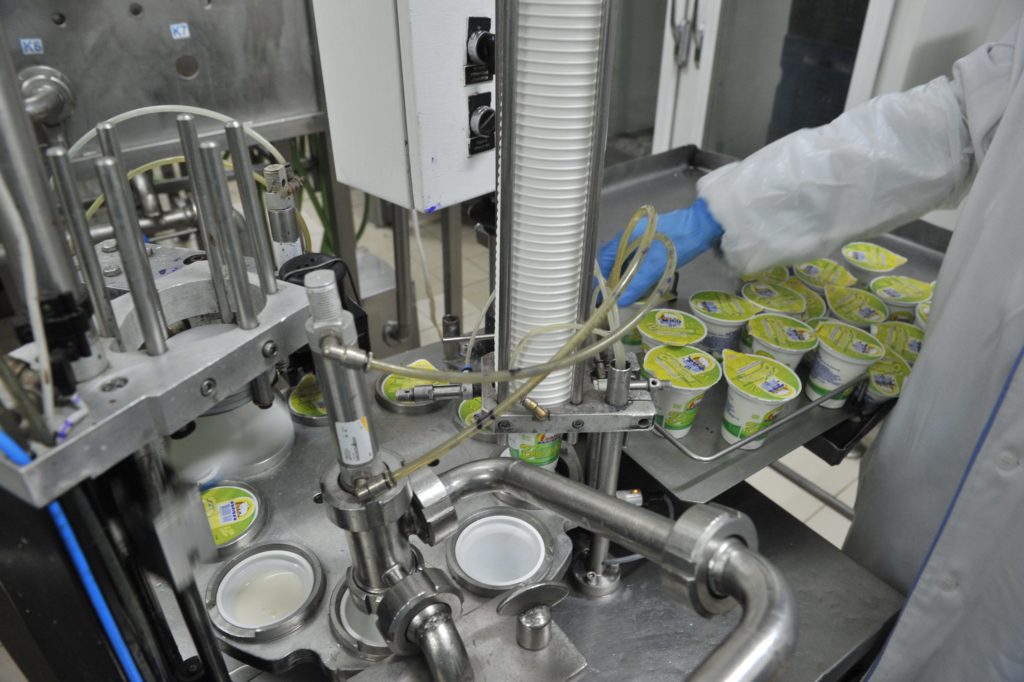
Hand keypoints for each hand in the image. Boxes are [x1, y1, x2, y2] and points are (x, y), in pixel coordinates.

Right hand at [597, 198, 722, 305]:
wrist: (702, 225)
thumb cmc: (675, 243)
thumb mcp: (654, 267)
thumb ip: (636, 285)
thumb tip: (620, 303)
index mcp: (625, 238)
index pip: (605, 259)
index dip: (601, 277)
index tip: (602, 294)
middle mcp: (631, 237)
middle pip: (616, 261)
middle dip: (616, 280)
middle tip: (617, 298)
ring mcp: (644, 238)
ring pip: (630, 261)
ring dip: (629, 277)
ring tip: (631, 293)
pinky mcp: (655, 242)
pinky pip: (642, 260)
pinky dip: (641, 272)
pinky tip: (646, 283)